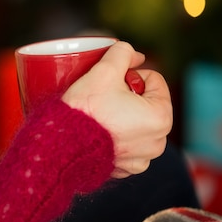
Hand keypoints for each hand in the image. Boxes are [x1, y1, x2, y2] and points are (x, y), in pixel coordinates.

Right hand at [62, 41, 172, 178]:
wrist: (61, 146)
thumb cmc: (85, 111)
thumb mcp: (103, 71)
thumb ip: (122, 52)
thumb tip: (135, 55)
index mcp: (160, 117)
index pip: (153, 80)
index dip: (129, 75)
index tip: (110, 84)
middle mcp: (157, 141)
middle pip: (146, 102)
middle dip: (127, 97)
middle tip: (102, 99)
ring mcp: (142, 158)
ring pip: (136, 123)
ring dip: (122, 116)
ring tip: (99, 116)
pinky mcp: (126, 168)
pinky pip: (126, 143)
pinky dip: (114, 136)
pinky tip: (97, 133)